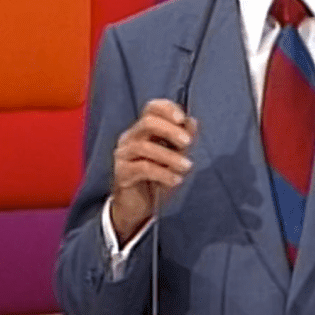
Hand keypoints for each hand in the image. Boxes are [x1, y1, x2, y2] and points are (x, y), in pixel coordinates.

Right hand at [110, 99, 197, 242]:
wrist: (138, 207)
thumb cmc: (158, 178)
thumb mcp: (174, 157)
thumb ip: (182, 140)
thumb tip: (192, 122)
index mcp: (143, 130)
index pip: (151, 108)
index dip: (167, 109)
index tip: (183, 119)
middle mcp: (130, 138)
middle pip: (147, 122)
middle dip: (170, 130)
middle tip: (187, 143)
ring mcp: (123, 155)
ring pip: (145, 147)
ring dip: (170, 156)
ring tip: (187, 166)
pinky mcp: (122, 173)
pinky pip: (143, 168)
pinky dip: (163, 173)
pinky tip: (176, 180)